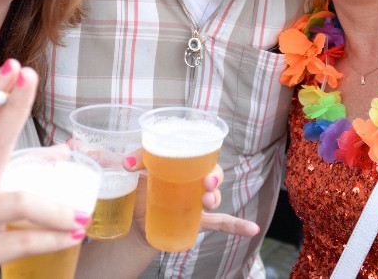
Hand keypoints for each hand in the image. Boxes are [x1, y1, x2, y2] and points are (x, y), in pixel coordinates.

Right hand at [0, 61, 88, 277]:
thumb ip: (12, 167)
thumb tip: (64, 152)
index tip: (13, 64)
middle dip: (12, 107)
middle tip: (32, 78)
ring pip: (17, 202)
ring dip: (55, 209)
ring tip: (79, 215)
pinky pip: (23, 242)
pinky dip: (54, 239)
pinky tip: (73, 236)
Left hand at [122, 157, 259, 243]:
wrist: (134, 223)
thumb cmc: (137, 191)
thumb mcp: (134, 173)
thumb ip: (132, 162)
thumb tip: (125, 163)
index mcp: (181, 163)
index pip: (195, 151)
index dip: (199, 149)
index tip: (195, 152)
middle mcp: (193, 179)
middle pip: (211, 172)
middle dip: (214, 175)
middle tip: (207, 181)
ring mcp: (197, 200)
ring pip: (214, 195)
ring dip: (216, 197)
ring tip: (208, 201)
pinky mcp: (199, 220)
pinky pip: (222, 223)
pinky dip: (238, 225)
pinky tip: (251, 228)